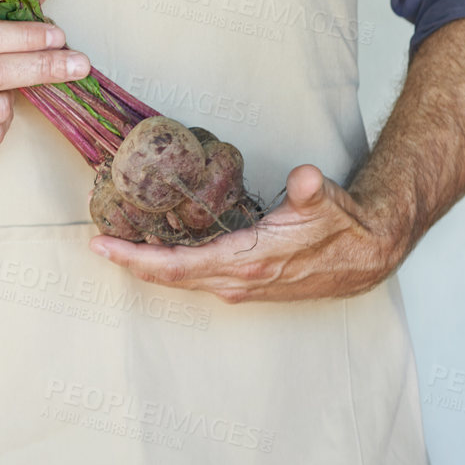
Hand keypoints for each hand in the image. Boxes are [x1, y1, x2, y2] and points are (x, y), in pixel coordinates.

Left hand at [89, 163, 404, 303]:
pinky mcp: (247, 281)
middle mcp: (238, 280)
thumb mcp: (327, 201)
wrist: (368, 253)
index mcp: (248, 262)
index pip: (178, 267)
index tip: (103, 247)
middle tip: (97, 243)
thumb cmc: (342, 226)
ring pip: (182, 278)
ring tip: (117, 241)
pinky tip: (157, 246)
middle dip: (131, 261)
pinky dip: (170, 263)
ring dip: (149, 263)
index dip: (137, 259)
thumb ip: (311, 191)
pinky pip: (196, 274)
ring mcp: (241, 284)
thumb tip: (304, 180)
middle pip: (169, 277)